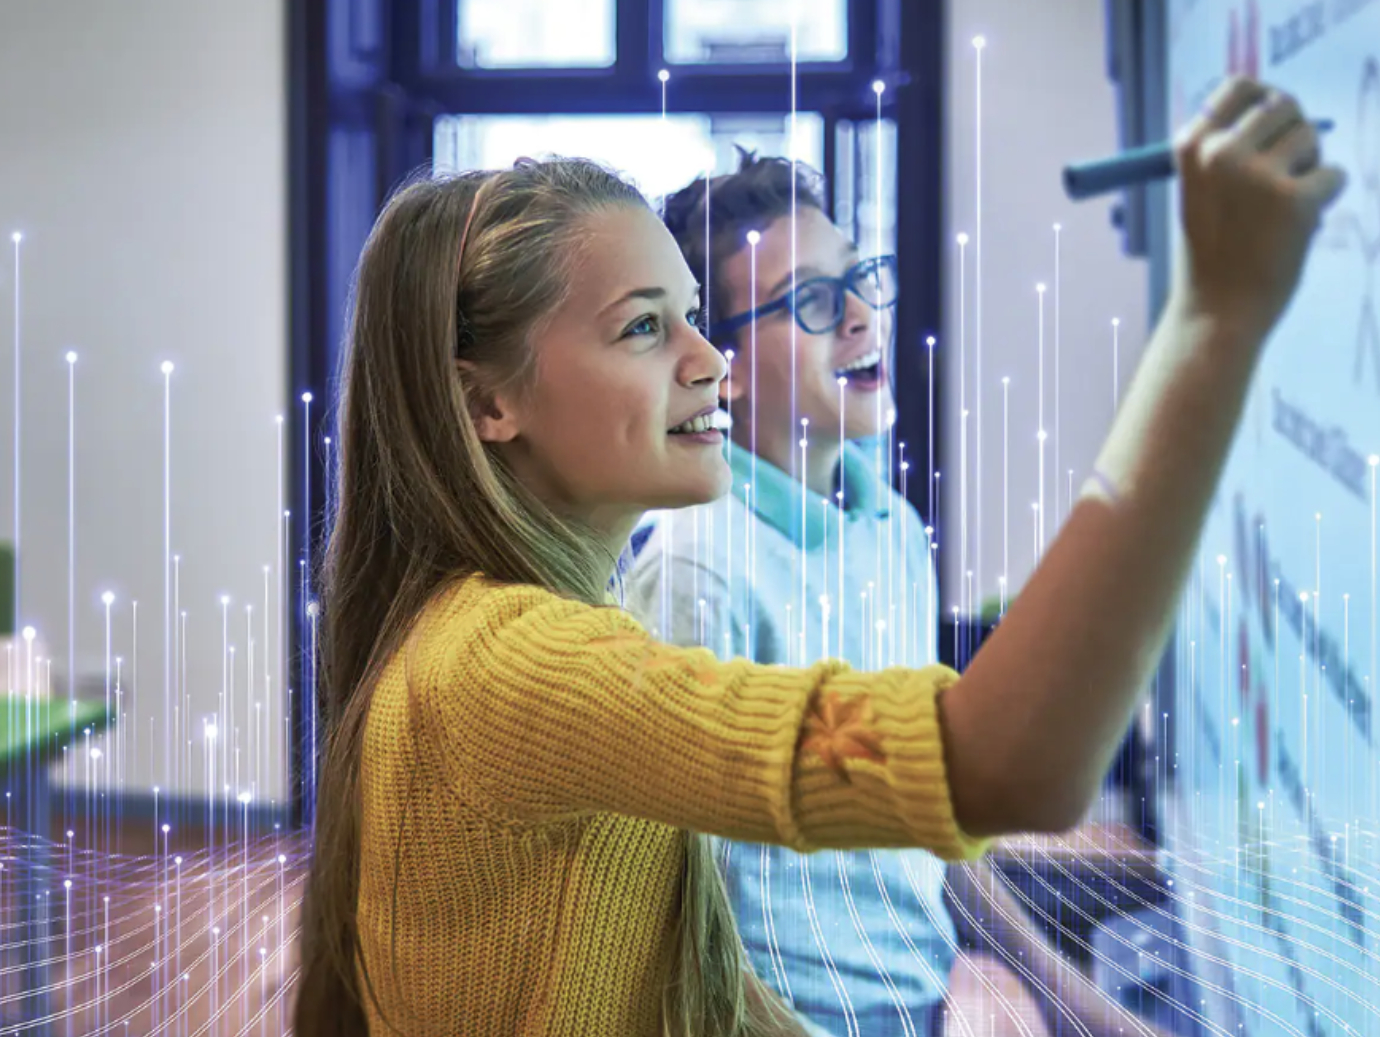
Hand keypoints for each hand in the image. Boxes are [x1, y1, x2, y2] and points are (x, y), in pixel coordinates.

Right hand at [1171, 76, 1347, 342]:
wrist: (1216, 313)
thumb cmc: (1210, 256)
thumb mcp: (1201, 193)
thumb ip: (1228, 151)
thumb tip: (1277, 105)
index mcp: (1191, 148)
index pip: (1238, 88)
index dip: (1263, 98)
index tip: (1271, 123)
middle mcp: (1221, 152)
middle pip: (1283, 106)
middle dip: (1294, 134)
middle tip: (1286, 173)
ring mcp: (1259, 174)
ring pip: (1312, 138)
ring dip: (1310, 167)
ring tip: (1284, 207)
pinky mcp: (1296, 198)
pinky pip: (1333, 175)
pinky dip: (1325, 198)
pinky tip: (1298, 227)